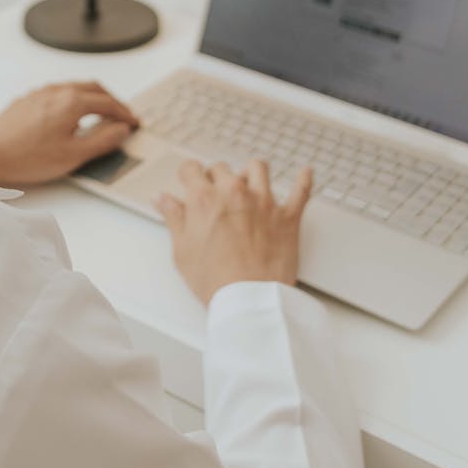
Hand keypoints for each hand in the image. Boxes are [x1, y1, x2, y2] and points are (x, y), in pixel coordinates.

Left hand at [0, 81, 138, 187]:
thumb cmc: (25, 157)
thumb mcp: (73, 156)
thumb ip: (102, 141)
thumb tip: (120, 130)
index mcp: (72, 101)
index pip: (108, 102)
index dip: (124, 113)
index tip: (132, 121)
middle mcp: (56, 91)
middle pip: (93, 88)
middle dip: (111, 100)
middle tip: (121, 114)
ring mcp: (40, 93)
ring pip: (74, 87)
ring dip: (91, 97)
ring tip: (98, 114)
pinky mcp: (27, 100)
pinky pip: (57, 92)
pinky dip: (72, 99)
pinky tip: (68, 115)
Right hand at [156, 158, 312, 304]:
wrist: (250, 300)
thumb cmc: (215, 280)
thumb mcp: (182, 250)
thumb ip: (173, 217)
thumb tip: (162, 199)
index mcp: (204, 198)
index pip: (191, 168)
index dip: (188, 175)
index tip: (189, 181)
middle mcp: (234, 192)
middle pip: (222, 168)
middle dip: (216, 177)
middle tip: (215, 194)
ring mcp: (263, 201)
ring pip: (258, 168)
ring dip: (250, 173)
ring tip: (248, 182)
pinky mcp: (286, 216)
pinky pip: (300, 191)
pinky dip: (303, 180)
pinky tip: (305, 173)